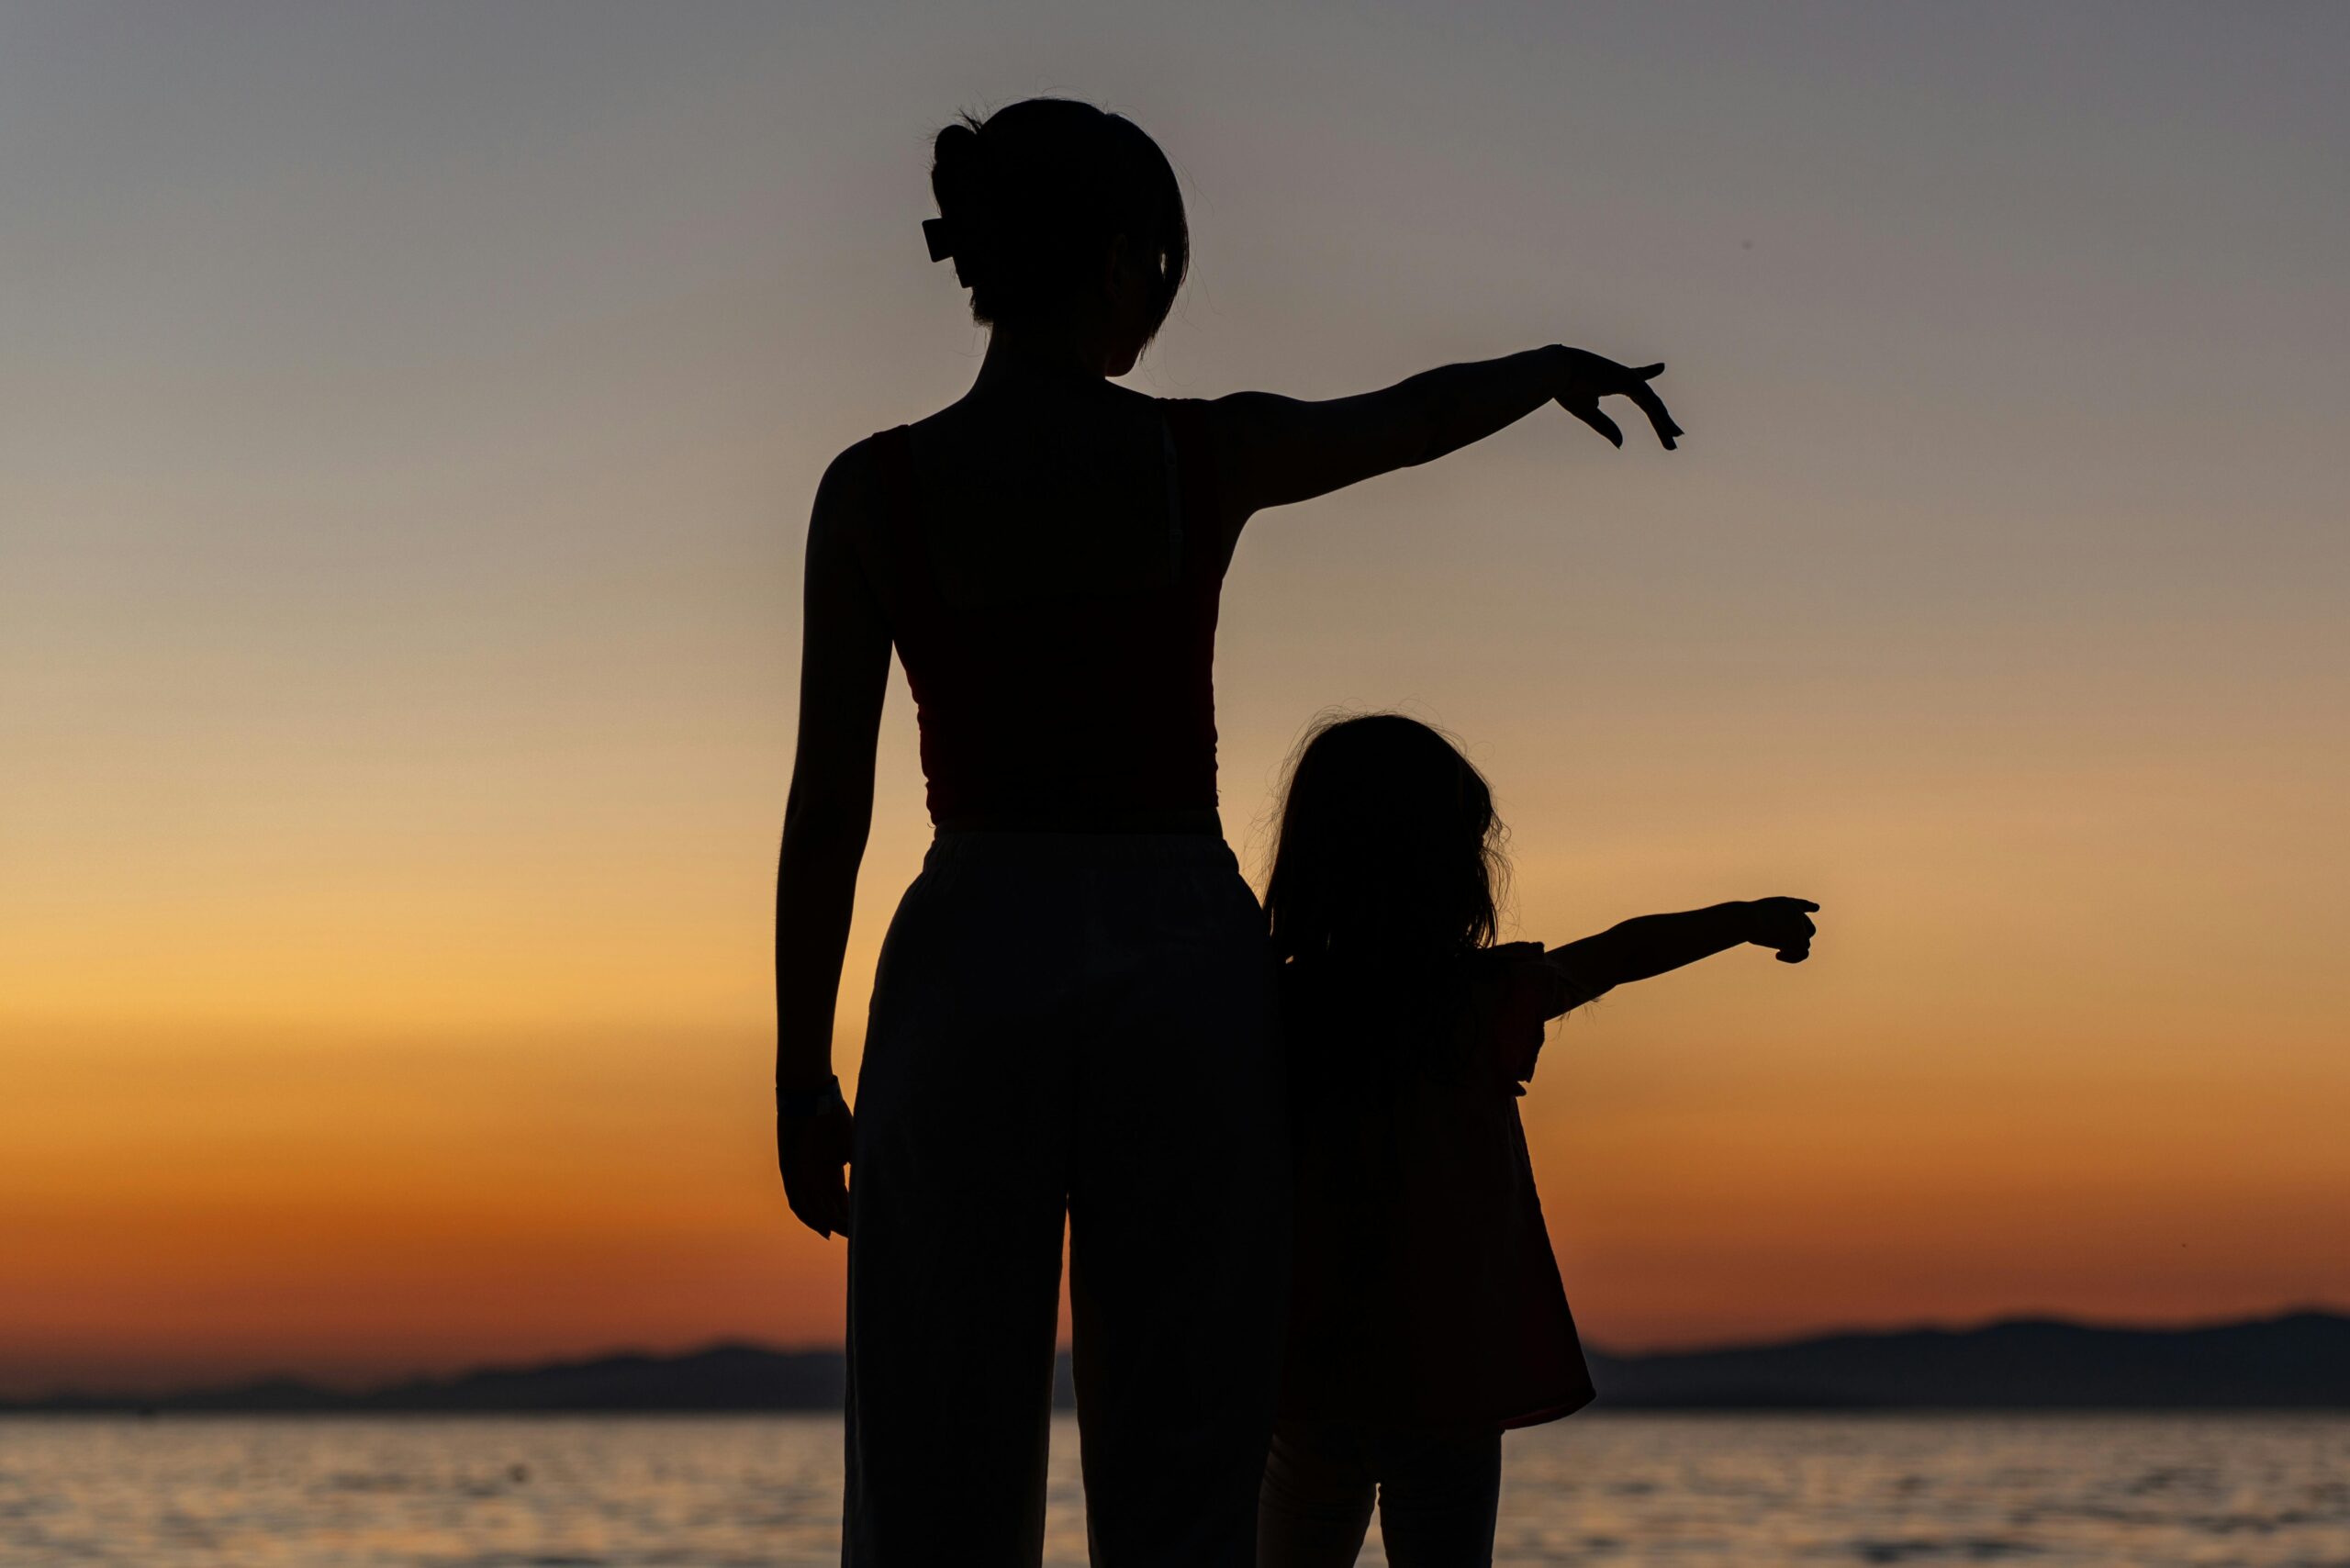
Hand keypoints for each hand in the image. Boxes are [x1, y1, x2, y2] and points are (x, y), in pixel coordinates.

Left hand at [777, 1096, 853, 1238]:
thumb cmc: (834, 1118)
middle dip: (843, 1223)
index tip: (867, 1226)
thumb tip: (883, 1181)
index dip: (852, 1214)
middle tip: (858, 1236)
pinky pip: (797, 1201)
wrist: (811, 1098)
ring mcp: (801, 1177)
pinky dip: (810, 1216)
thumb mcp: (854, 1145)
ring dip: (827, 1224)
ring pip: (814, 1209)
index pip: (842, 1201)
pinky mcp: (789, 1173)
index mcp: (831, 1172)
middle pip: (829, 1209)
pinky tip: (823, 1227)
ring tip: (843, 1234)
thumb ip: (863, 1165)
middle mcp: (815, 1179)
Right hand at [1554, 348, 1681, 449]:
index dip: (1650, 373)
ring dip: (1665, 424)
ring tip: (1676, 440)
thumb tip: (1622, 444)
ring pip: (1653, 405)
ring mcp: (1630, 377)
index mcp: (1613, 380)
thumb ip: (1606, 426)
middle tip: (1677, 434)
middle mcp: (1625, 377)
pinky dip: (1661, 418)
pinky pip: (1650, 403)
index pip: (1637, 381)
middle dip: (1662, 419)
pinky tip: (1670, 429)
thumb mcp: (1588, 411)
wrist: (1558, 370)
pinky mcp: (1631, 380)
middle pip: (1649, 402)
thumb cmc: (1567, 388)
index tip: (1662, 366)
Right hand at [1743, 897, 1818, 962]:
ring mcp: (1799, 927)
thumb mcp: (1756, 916)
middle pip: (1809, 929)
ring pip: (1805, 943)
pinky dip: (1793, 958)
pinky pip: (1803, 954)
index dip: (1810, 907)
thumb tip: (1777, 940)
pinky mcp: (1797, 941)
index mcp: (1788, 904)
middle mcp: (1797, 914)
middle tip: (1782, 945)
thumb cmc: (1745, 918)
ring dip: (1792, 949)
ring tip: (1776, 951)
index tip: (1816, 908)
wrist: (1749, 919)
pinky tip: (1777, 955)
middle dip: (1800, 938)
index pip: (1802, 905)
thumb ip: (1770, 924)